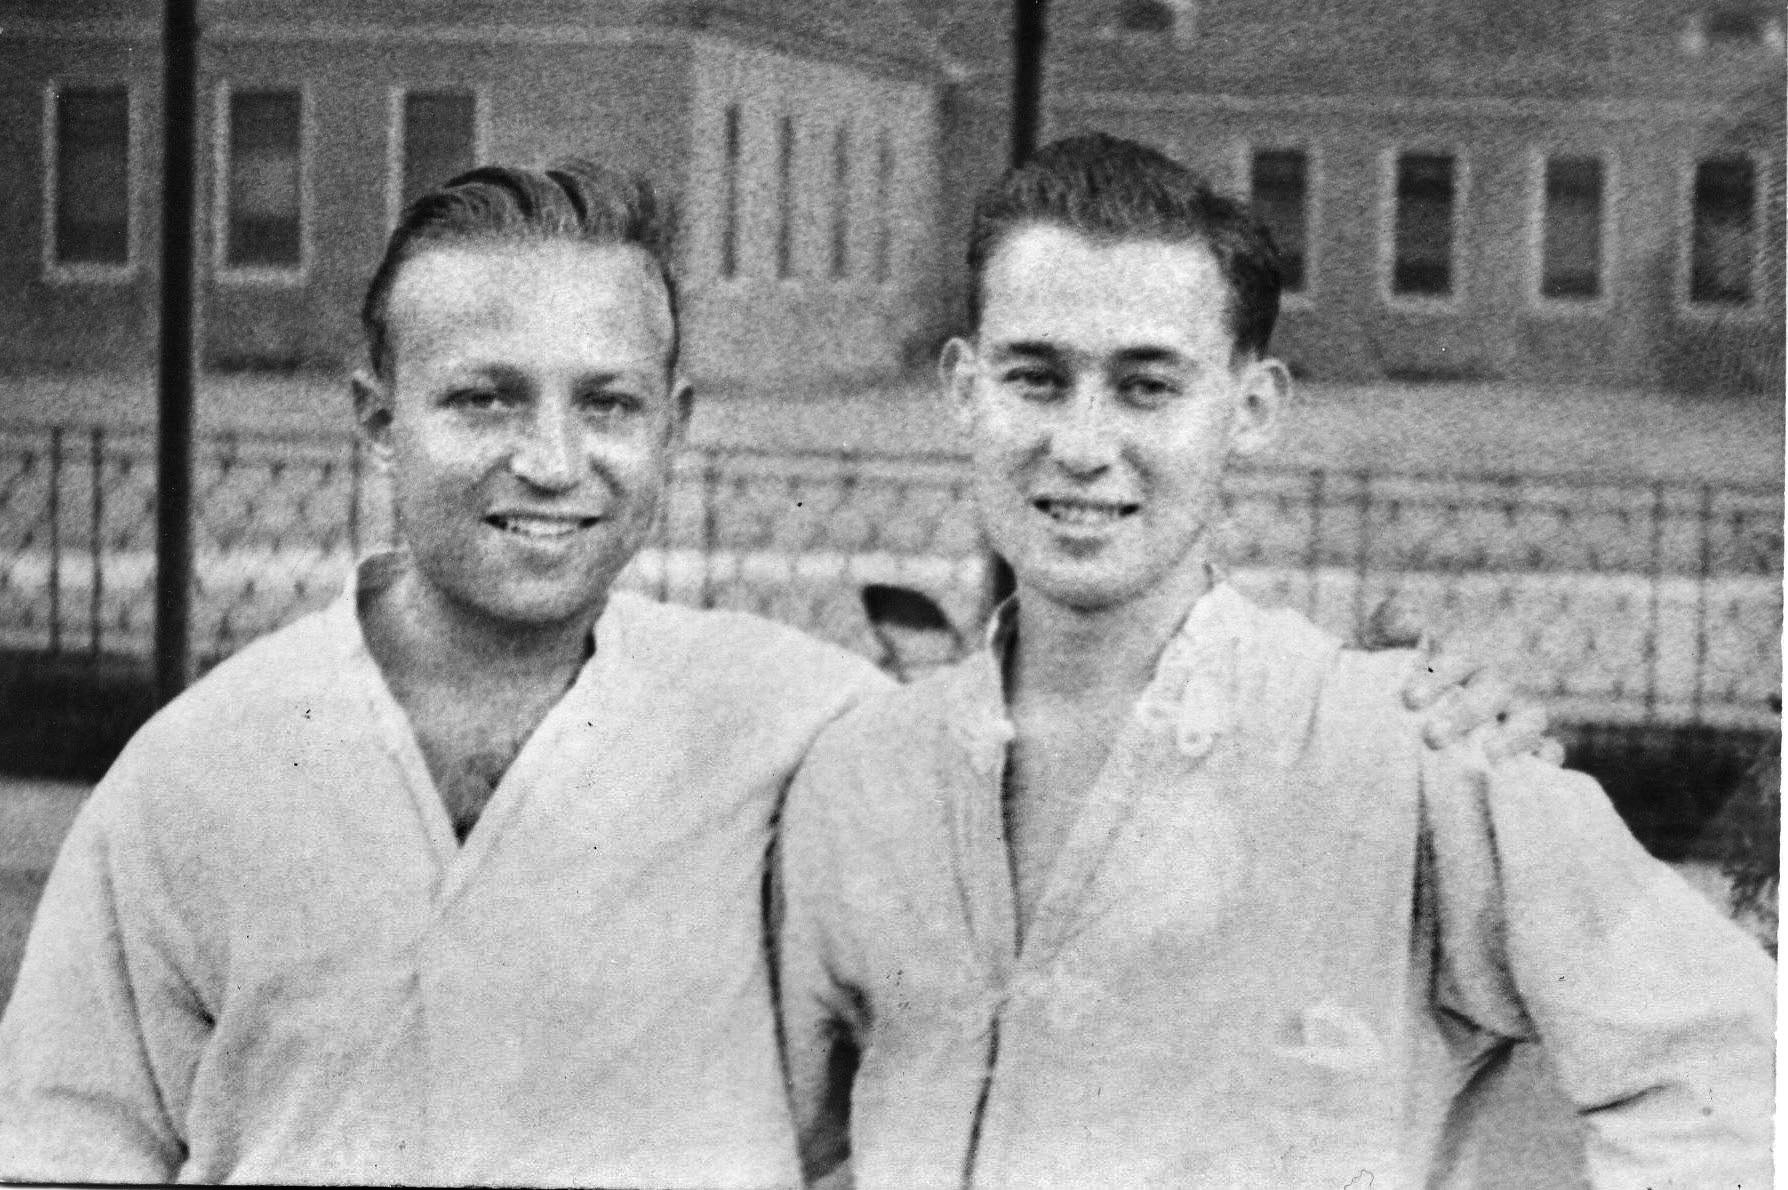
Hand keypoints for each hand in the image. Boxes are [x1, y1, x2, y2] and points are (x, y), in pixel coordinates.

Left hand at [1358, 592, 1564, 764]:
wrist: (1413, 698)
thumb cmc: (1403, 665)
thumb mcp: (1393, 637)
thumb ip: (1395, 622)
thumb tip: (1409, 620)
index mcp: (1465, 650)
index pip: (1460, 655)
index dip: (1439, 676)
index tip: (1410, 700)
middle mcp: (1496, 678)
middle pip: (1494, 690)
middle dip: (1467, 713)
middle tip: (1433, 737)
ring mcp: (1517, 710)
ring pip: (1529, 718)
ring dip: (1512, 737)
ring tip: (1487, 755)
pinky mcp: (1529, 742)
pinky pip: (1550, 748)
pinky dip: (1548, 757)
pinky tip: (1537, 766)